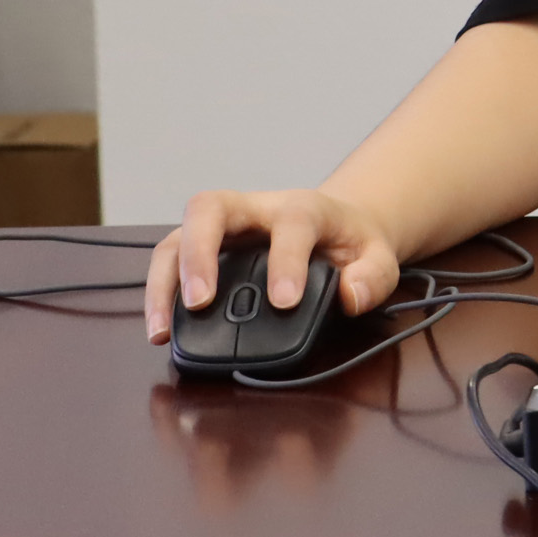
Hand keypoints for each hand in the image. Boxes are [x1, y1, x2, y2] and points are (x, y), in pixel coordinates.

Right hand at [145, 187, 403, 345]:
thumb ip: (373, 277)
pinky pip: (169, 260)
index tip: (285, 302)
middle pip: (210, 207)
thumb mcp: (378, 256)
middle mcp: (254, 209)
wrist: (335, 226)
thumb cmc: (351, 243)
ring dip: (164, 280)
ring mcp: (223, 228)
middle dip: (200, 253)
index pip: (290, 224)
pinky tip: (160, 330)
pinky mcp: (204, 249)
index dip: (286, 261)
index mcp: (303, 208)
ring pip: (177, 235)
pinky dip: (159, 293)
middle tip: (200, 302)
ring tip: (162, 330)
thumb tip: (350, 297)